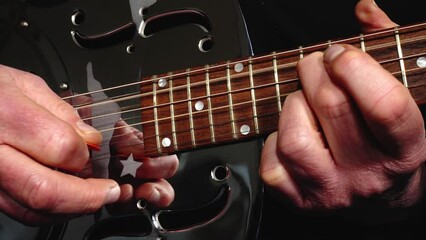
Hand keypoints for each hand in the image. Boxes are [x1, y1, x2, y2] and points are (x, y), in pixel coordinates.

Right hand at [0, 64, 177, 225]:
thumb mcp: (24, 84)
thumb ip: (61, 112)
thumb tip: (90, 138)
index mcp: (7, 116)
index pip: (60, 147)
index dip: (85, 152)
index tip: (95, 148)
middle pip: (46, 190)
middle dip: (89, 196)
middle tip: (111, 191)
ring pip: (34, 210)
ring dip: (74, 208)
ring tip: (96, 197)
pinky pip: (21, 213)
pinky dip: (52, 212)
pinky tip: (70, 201)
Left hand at [260, 0, 425, 221]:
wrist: (381, 197)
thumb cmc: (388, 140)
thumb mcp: (404, 95)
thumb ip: (387, 47)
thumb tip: (364, 9)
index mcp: (405, 148)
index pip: (384, 105)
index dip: (354, 67)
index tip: (338, 54)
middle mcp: (369, 175)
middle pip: (331, 108)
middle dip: (314, 71)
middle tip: (314, 65)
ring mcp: (332, 191)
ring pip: (294, 138)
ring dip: (292, 106)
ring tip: (304, 102)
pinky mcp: (301, 202)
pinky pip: (272, 164)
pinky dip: (273, 141)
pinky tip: (291, 133)